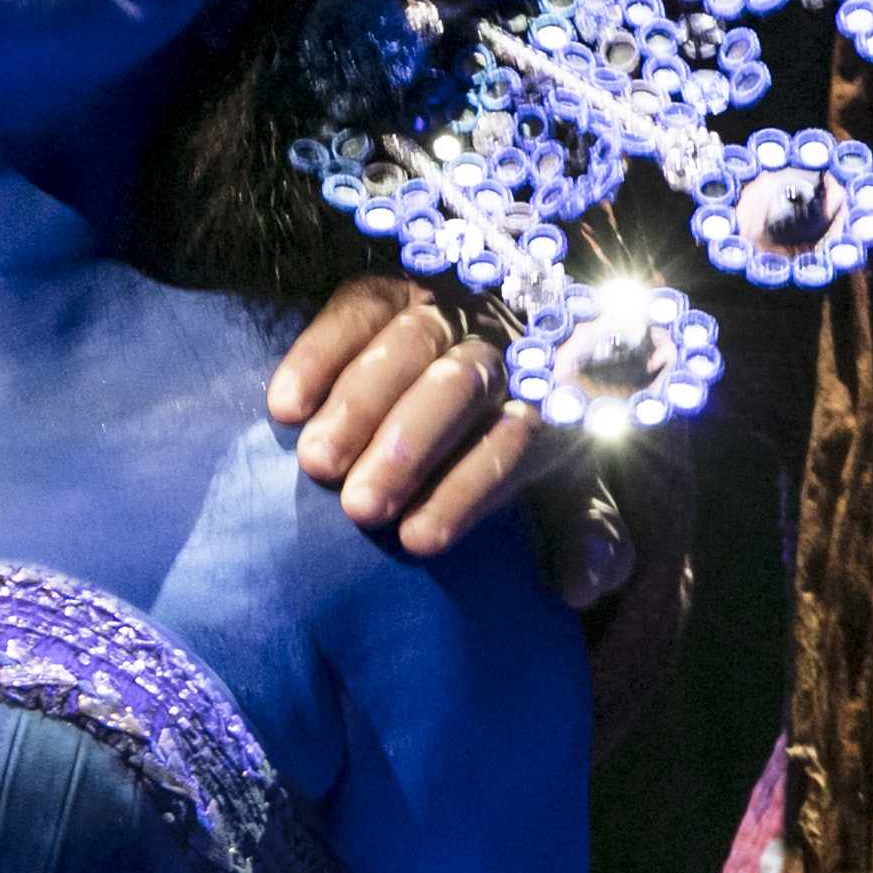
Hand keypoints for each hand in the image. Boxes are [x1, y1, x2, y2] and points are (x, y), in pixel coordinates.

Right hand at [265, 278, 617, 589]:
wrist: (517, 354)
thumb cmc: (522, 448)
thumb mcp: (572, 492)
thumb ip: (588, 536)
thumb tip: (583, 583)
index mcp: (552, 401)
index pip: (513, 442)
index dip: (466, 489)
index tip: (416, 539)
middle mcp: (504, 347)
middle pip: (459, 385)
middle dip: (408, 447)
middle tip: (359, 506)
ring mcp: (447, 309)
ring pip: (408, 344)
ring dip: (359, 406)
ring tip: (316, 463)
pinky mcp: (391, 289)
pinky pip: (355, 311)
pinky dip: (317, 355)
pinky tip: (284, 407)